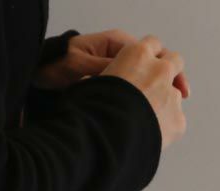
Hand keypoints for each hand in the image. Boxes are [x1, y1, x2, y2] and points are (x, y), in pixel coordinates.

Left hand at [33, 28, 189, 100]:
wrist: (39, 73)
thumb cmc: (56, 65)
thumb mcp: (80, 66)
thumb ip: (103, 70)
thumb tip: (126, 78)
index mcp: (116, 45)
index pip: (152, 53)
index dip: (167, 69)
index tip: (176, 87)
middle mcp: (118, 56)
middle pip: (152, 67)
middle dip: (167, 82)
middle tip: (180, 99)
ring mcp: (114, 71)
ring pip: (141, 82)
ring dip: (153, 94)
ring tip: (165, 111)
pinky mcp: (107, 87)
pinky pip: (128, 93)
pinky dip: (137, 102)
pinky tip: (143, 115)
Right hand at [99, 34, 188, 148]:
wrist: (104, 142)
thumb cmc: (91, 113)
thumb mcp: (88, 86)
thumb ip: (99, 79)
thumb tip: (87, 81)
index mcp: (137, 56)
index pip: (152, 44)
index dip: (147, 55)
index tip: (143, 65)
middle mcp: (160, 70)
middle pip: (174, 61)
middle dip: (165, 73)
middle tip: (150, 89)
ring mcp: (172, 96)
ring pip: (174, 95)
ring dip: (163, 103)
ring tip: (141, 121)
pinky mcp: (177, 121)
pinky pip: (174, 122)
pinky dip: (163, 128)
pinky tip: (145, 136)